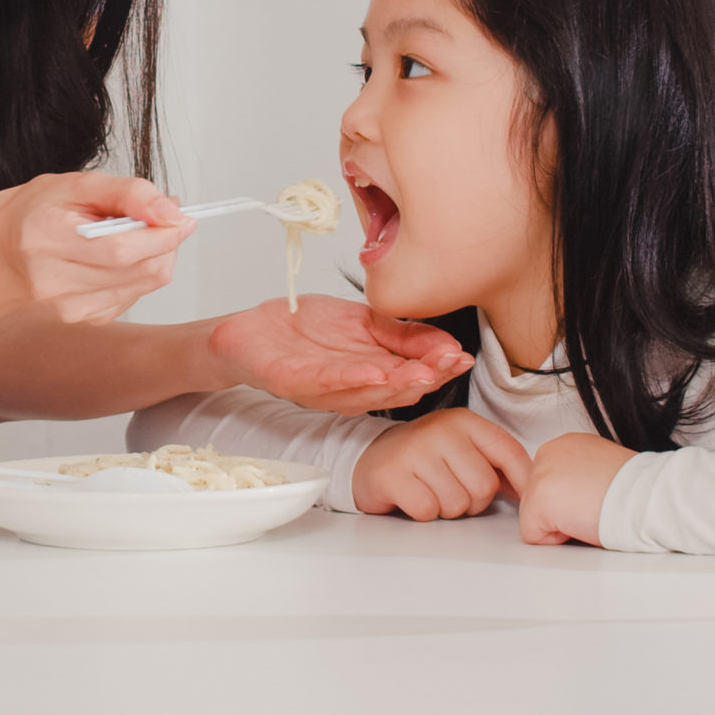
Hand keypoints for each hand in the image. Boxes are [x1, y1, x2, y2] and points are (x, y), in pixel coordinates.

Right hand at [0, 172, 193, 324]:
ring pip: (144, 285)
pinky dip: (139, 273)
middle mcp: (53, 282)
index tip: (181, 216)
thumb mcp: (76, 184)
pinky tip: (119, 258)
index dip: (160, 234)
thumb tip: (172, 211)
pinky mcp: (84, 321)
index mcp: (46, 238)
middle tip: (164, 217)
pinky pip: (134, 296)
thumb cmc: (34, 214)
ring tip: (135, 232)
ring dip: (155, 256)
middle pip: (138, 270)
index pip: (120, 248)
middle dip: (165, 242)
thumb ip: (128, 194)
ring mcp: (68, 309)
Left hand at [209, 295, 473, 413]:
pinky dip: (352, 377)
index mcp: (371, 375)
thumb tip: (449, 343)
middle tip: (451, 364)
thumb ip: (404, 334)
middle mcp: (352, 390)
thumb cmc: (305, 330)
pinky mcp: (294, 381)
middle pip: (396, 390)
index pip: (413, 377)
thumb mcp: (365, 323)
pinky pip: (327, 382)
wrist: (251, 332)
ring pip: (367, 391)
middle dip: (428, 377)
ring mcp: (323, 389)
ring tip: (424, 371)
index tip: (464, 356)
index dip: (441, 369)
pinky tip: (374, 369)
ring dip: (398, 382)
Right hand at [351, 410, 531, 520]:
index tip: (521, 497)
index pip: (508, 452)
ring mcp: (414, 451)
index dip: (521, 480)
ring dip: (447, 509)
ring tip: (432, 491)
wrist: (371, 457)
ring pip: (457, 504)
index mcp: (463, 421)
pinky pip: (428, 510)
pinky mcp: (392, 475)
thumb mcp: (462, 448)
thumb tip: (531, 488)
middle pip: (484, 487)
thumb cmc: (424, 457)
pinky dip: (424, 513)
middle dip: (473, 501)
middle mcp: (440, 430)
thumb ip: (496, 463)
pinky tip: (414, 497)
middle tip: (453, 490)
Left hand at [518, 431, 636, 546]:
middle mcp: (549, 453)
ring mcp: (540, 476)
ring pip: (533, 517)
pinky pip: (533, 535)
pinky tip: (582, 523)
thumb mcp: (602, 469)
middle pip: (536, 499)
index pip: (548, 483)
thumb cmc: (638, 491)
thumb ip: (577, 476)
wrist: (650, 498)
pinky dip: (557, 540)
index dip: (570, 502)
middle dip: (561, 513)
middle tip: (594, 506)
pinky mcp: (538, 502)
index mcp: (566, 445)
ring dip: (560, 525)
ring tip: (591, 513)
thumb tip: (570, 495)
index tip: (595, 498)